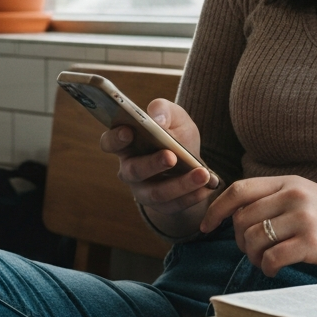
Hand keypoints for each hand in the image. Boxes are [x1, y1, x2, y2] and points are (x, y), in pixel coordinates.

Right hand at [99, 98, 215, 215]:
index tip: (128, 131)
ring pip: (156, 193)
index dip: (115, 138)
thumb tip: (157, 119)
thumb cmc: (176, 135)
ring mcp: (143, 190)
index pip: (110, 142)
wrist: (191, 162)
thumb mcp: (175, 117)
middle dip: (152, 164)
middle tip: (171, 156)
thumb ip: (164, 110)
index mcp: (127, 144)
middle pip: (134, 170)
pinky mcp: (162, 206)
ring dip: (180, 184)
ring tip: (202, 174)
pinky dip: (191, 197)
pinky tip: (206, 189)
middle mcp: (130, 169)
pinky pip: (174, 205)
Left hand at [200, 176, 316, 277]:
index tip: (206, 226)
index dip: (216, 209)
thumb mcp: (311, 199)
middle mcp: (296, 195)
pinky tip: (279, 269)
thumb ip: (280, 200)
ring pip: (252, 240)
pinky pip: (271, 259)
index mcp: (292, 182)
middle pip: (241, 218)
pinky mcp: (313, 243)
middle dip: (239, 241)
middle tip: (254, 252)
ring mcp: (305, 218)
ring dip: (253, 257)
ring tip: (268, 262)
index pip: (239, 189)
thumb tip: (238, 215)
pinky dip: (269, 268)